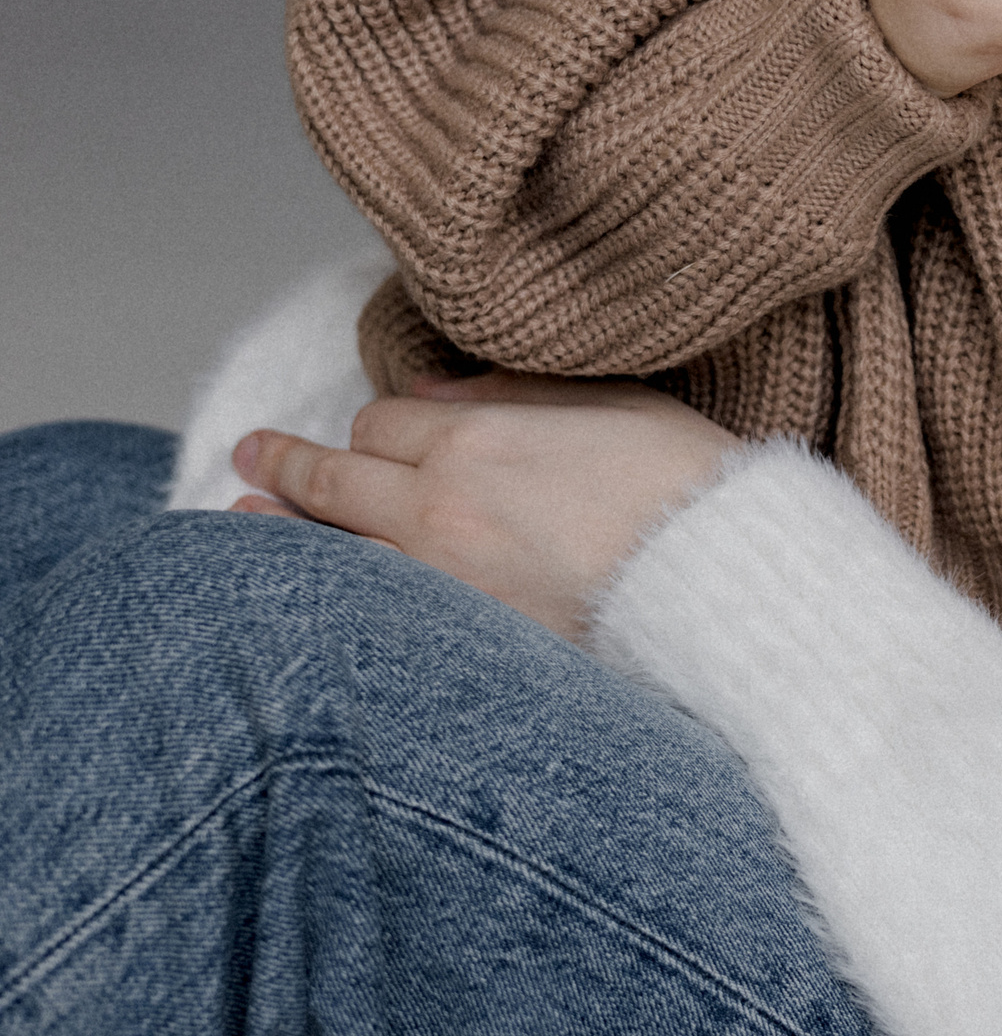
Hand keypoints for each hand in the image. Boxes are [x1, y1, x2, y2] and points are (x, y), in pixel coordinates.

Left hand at [229, 373, 739, 640]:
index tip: (375, 431)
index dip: (378, 424)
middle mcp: (436, 510)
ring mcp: (437, 586)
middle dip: (287, 464)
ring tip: (239, 520)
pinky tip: (310, 596)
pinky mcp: (458, 646)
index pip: (381, 422)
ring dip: (277, 534)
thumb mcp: (614, 404)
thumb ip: (516, 391)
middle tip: (251, 454)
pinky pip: (367, 614)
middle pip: (335, 481)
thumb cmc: (690, 490)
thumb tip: (436, 389)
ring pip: (328, 553)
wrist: (728, 589)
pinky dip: (330, 596)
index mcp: (475, 440)